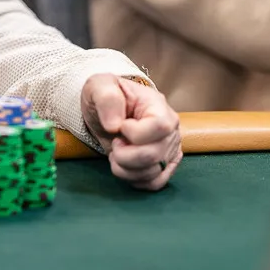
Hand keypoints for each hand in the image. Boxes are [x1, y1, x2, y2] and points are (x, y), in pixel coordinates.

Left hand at [81, 74, 182, 191]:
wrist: (107, 110)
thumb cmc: (106, 95)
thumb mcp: (99, 86)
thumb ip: (107, 99)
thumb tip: (114, 126)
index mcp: (159, 107)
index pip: (160, 127)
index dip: (135, 133)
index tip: (120, 126)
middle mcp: (170, 130)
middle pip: (153, 155)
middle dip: (124, 154)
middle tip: (115, 142)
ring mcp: (169, 150)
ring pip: (153, 174)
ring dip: (125, 168)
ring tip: (117, 152)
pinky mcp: (164, 165)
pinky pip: (154, 183)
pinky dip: (133, 179)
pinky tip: (124, 165)